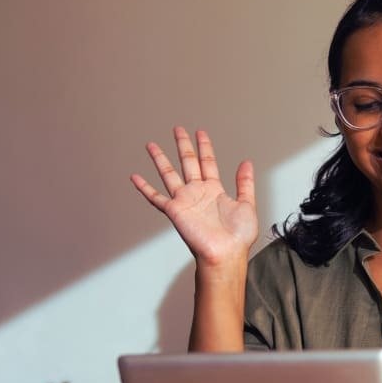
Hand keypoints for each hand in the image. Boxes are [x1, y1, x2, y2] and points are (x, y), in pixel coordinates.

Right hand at [131, 126, 257, 268]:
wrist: (226, 253)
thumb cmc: (238, 236)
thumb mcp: (247, 204)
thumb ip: (244, 183)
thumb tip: (246, 162)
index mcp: (215, 191)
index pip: (207, 162)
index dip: (204, 147)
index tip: (200, 132)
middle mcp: (198, 193)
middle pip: (187, 162)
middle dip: (183, 145)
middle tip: (178, 129)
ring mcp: (185, 201)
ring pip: (169, 174)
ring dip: (160, 159)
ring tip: (152, 145)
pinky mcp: (174, 211)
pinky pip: (155, 197)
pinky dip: (144, 188)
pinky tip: (135, 177)